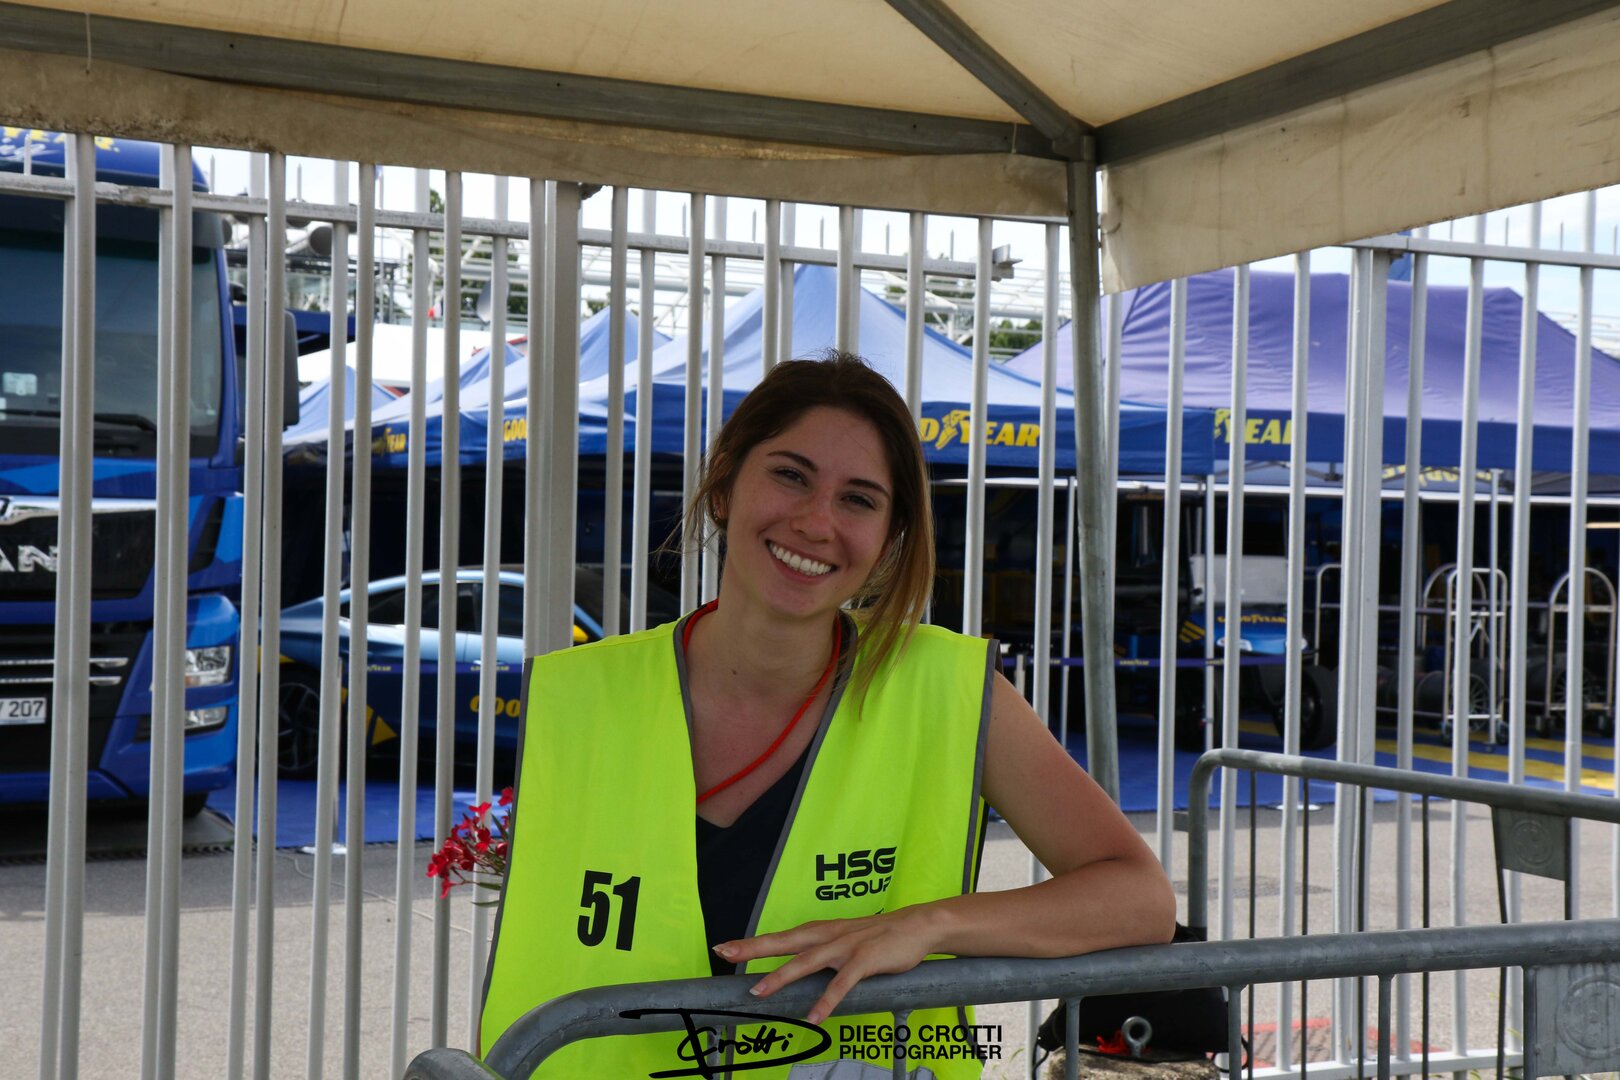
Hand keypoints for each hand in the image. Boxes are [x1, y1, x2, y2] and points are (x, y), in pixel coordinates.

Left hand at [713, 907, 943, 1025]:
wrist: (917, 925)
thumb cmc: (878, 936)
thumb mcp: (844, 941)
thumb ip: (822, 954)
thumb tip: (797, 971)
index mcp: (820, 931)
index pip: (780, 937)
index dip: (752, 943)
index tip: (724, 948)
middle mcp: (828, 936)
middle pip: (783, 942)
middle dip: (753, 949)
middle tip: (725, 953)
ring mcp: (845, 946)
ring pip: (806, 962)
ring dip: (781, 976)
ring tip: (759, 993)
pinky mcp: (865, 960)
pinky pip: (842, 983)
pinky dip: (826, 1000)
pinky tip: (814, 1016)